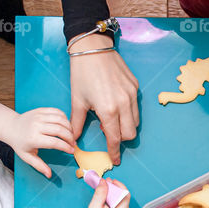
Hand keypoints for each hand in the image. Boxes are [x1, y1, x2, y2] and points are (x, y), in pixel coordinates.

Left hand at [0, 107, 73, 177]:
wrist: (11, 127)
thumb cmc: (20, 144)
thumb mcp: (27, 157)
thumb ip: (39, 166)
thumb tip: (49, 175)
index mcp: (33, 138)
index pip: (54, 142)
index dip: (65, 147)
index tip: (71, 151)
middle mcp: (36, 126)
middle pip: (59, 130)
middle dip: (70, 137)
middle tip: (73, 144)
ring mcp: (39, 116)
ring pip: (60, 119)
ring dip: (69, 127)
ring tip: (71, 135)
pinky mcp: (41, 110)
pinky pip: (57, 112)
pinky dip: (65, 118)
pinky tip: (66, 125)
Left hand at [69, 34, 138, 165]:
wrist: (93, 48)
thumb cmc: (82, 74)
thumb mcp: (77, 100)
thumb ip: (77, 123)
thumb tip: (73, 139)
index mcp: (108, 110)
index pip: (115, 138)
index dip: (114, 151)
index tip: (115, 159)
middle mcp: (124, 104)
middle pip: (130, 134)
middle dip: (121, 139)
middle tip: (109, 135)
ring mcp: (132, 95)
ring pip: (136, 121)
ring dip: (125, 126)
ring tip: (110, 119)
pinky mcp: (135, 86)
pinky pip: (136, 107)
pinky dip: (128, 112)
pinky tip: (115, 106)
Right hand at [82, 178, 130, 207]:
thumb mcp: (94, 207)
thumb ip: (100, 193)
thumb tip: (104, 181)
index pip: (125, 195)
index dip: (119, 186)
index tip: (110, 181)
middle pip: (124, 198)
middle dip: (115, 190)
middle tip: (106, 184)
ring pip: (123, 202)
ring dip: (114, 195)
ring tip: (105, 192)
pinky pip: (121, 207)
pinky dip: (115, 202)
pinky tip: (107, 200)